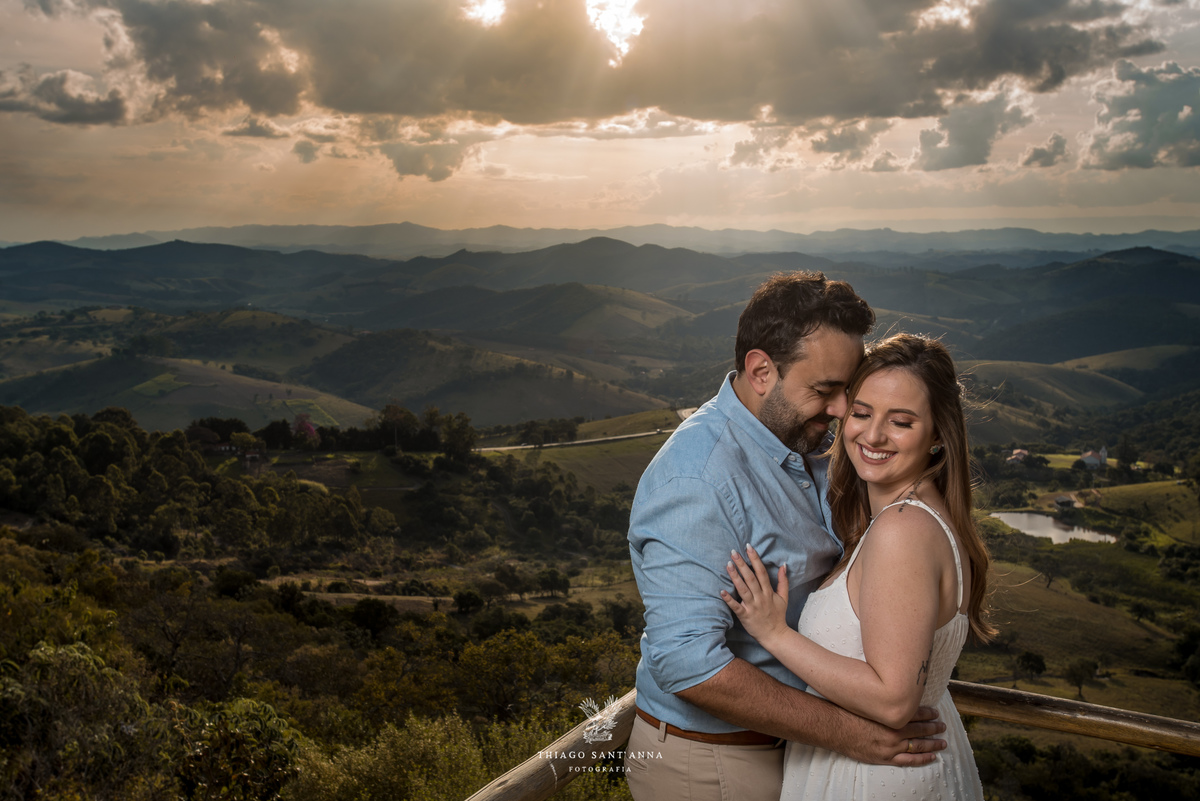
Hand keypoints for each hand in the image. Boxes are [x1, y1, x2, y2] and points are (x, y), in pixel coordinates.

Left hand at [720, 545, 789, 647]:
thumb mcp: (784, 597)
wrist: (776, 635)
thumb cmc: (778, 616)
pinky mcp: (745, 616)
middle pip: (751, 578)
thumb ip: (783, 581)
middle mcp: (760, 597)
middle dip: (742, 564)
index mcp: (768, 592)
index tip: (749, 547)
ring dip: (735, 577)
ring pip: (743, 589)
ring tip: (728, 565)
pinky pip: (736, 607)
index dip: (755, 559)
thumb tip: (783, 565)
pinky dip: (729, 600)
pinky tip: (721, 591)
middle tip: (734, 552)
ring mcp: (753, 606)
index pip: (761, 572)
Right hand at [832, 705, 947, 766]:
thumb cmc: (848, 712)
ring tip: (942, 742)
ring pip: (919, 745)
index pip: (916, 713)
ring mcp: (891, 745)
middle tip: (943, 726)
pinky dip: (922, 759)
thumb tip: (891, 692)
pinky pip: (909, 760)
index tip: (936, 712)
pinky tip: (932, 757)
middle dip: (933, 727)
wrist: (835, 727)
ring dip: (933, 743)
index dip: (928, 713)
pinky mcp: (885, 757)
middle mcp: (894, 730)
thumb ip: (881, 700)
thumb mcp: (867, 701)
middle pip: (920, 729)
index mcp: (891, 715)